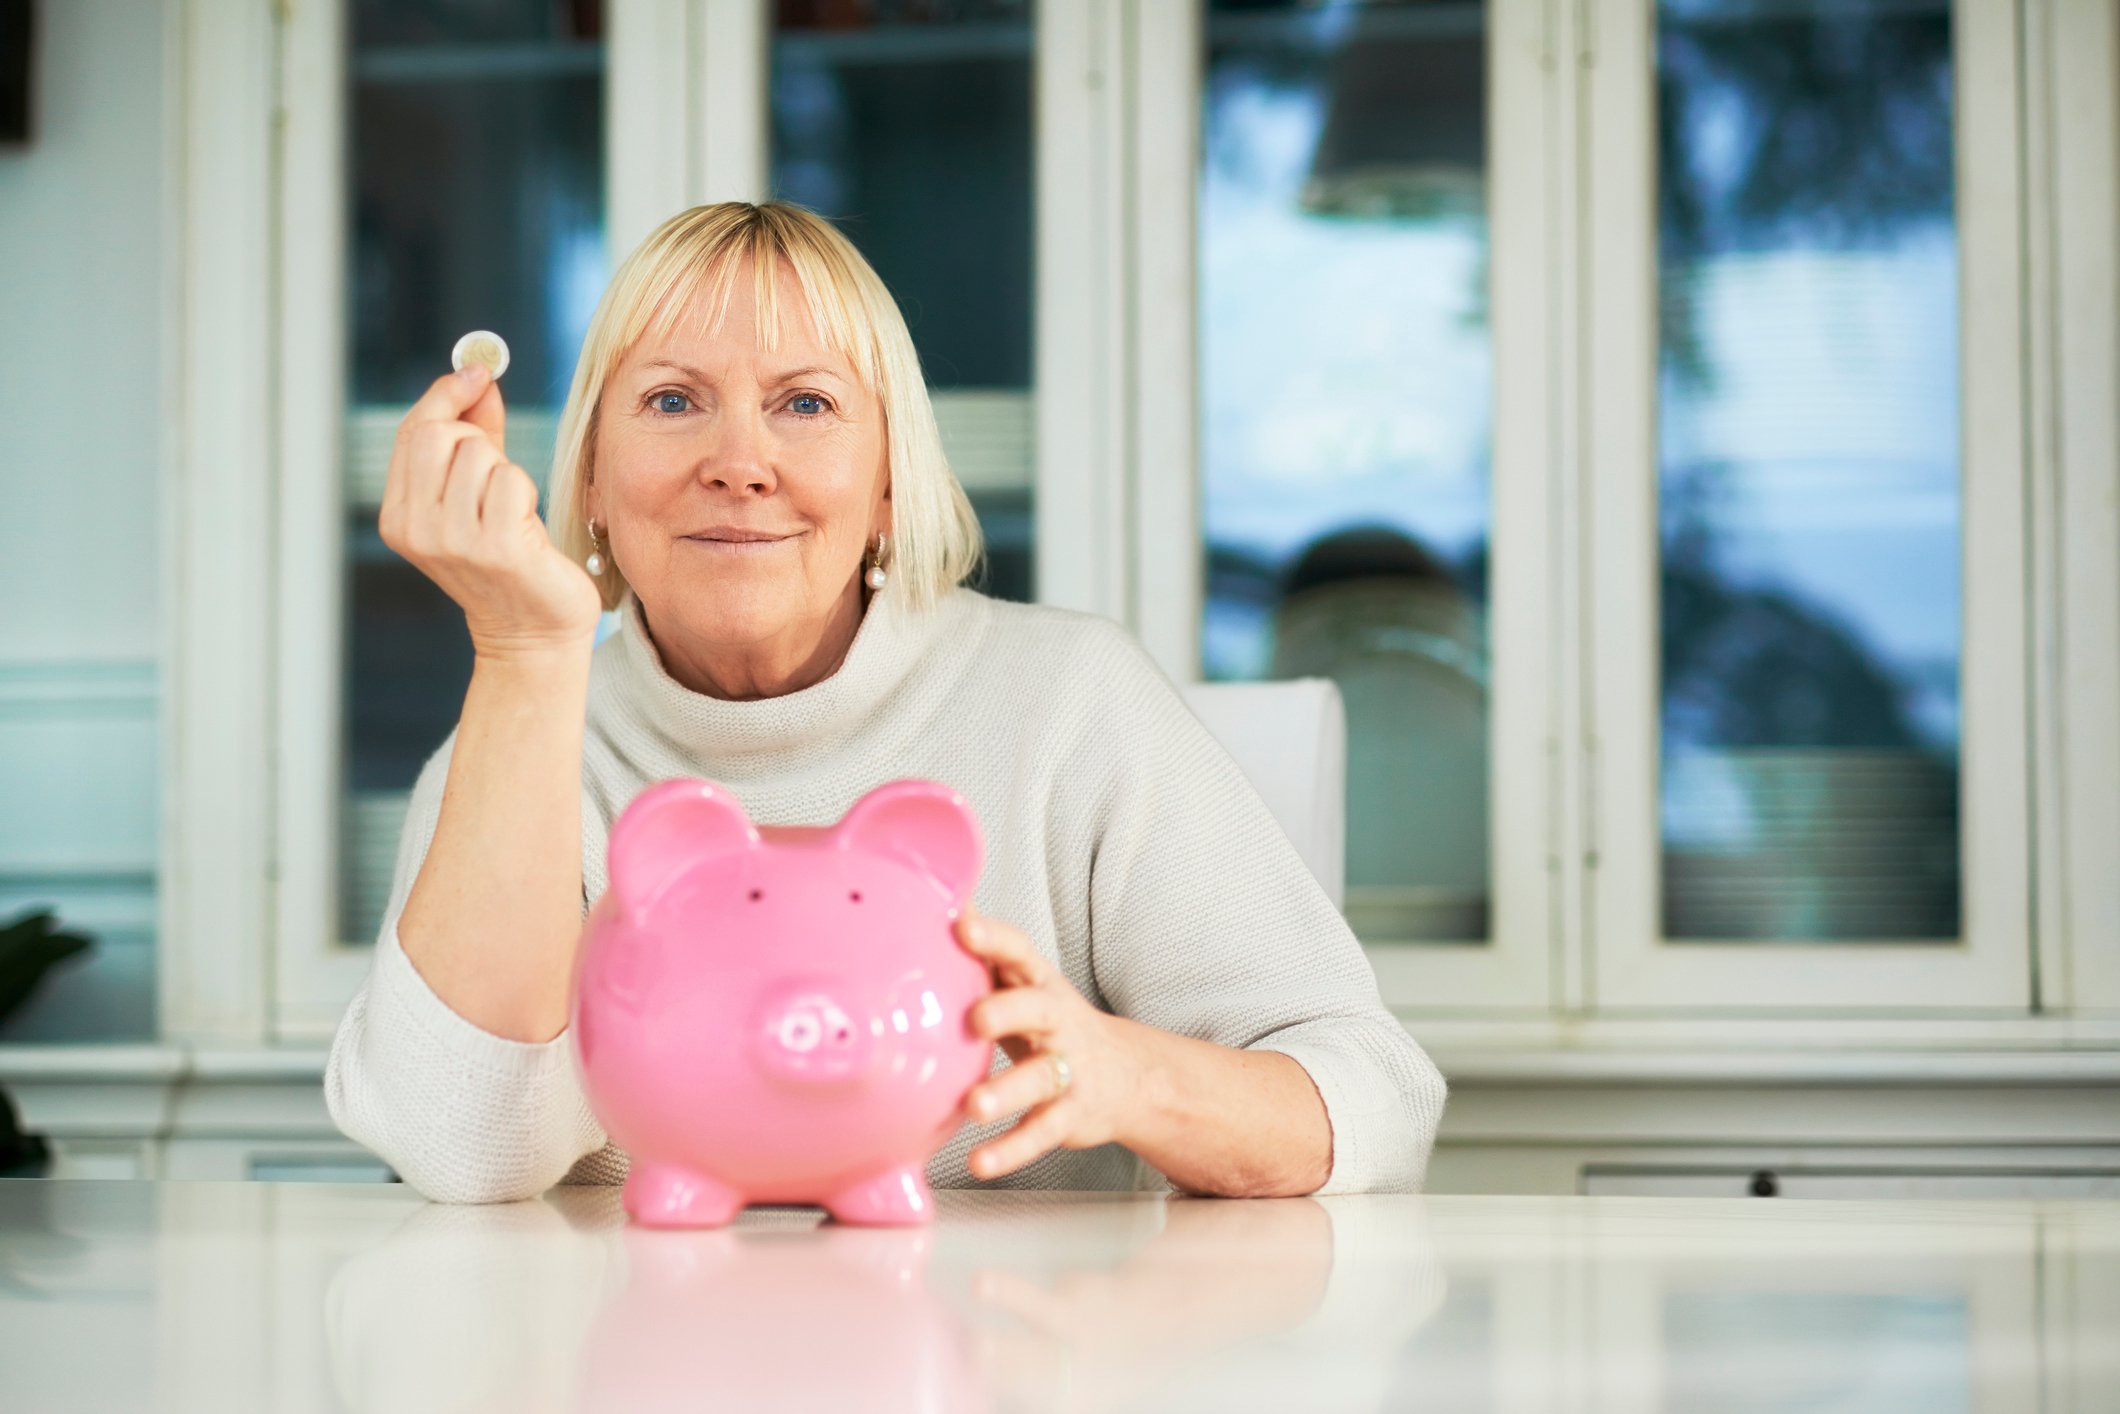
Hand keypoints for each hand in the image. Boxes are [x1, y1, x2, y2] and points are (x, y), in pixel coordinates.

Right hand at [377, 363, 603, 659]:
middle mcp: (415, 529)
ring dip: (507, 471)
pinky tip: (526, 525)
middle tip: (498, 468)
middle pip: (436, 434)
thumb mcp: (479, 493)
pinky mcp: (495, 547)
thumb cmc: (509, 559)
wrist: (532, 631)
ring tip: (512, 512)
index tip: (478, 373)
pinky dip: (526, 492)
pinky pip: (511, 479)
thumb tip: (478, 376)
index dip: (447, 395)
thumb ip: (477, 434)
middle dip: (476, 437)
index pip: (412, 432)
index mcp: (398, 516)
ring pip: (479, 454)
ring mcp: (452, 541)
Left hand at [953, 902, 1145, 1179]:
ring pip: (1039, 1079)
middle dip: (1007, 1012)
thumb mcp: (1024, 984)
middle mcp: (1058, 1022)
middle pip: (1037, 1010)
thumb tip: (938, 901)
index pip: (1020, 952)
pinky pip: (1040, 1133)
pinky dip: (1010, 1150)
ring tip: (973, 1106)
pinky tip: (978, 1162)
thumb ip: (984, 954)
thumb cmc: (1051, 1022)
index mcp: (1039, 984)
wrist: (1129, 1076)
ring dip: (1006, 1092)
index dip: (994, 939)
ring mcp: (1068, 1070)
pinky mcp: (1070, 1115)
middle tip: (974, 1020)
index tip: (962, 925)